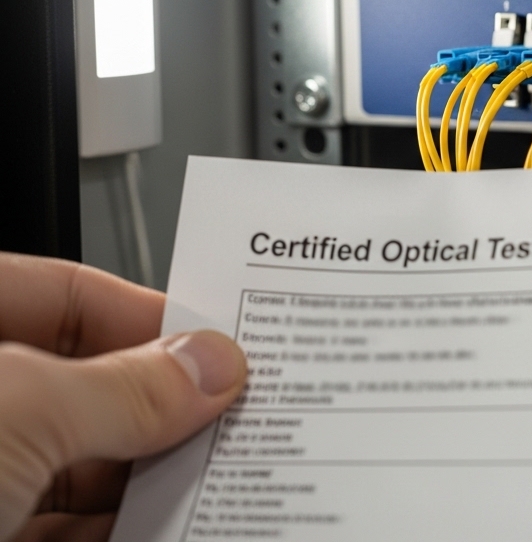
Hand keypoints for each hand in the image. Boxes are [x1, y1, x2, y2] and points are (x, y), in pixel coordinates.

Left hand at [0, 253, 245, 541]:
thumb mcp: (19, 410)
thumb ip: (122, 388)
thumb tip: (209, 366)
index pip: (64, 293)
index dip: (147, 313)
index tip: (218, 344)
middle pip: (82, 384)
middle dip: (161, 404)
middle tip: (230, 414)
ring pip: (80, 464)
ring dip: (153, 475)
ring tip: (217, 479)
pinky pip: (67, 529)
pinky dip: (126, 529)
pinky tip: (175, 527)